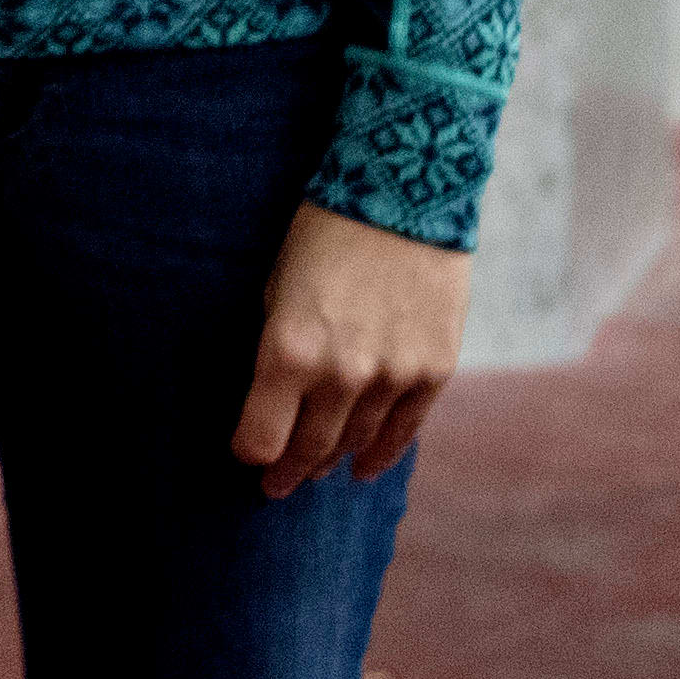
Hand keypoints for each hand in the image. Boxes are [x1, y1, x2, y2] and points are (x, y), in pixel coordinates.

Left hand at [228, 202, 465, 497]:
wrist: (403, 192)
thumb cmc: (324, 233)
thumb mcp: (276, 286)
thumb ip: (276, 349)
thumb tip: (271, 399)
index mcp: (289, 352)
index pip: (259, 439)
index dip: (249, 453)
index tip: (245, 455)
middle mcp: (341, 375)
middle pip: (307, 450)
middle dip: (286, 471)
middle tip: (274, 486)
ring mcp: (392, 377)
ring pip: (354, 444)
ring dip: (330, 461)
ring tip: (315, 471)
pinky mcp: (433, 371)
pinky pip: (403, 431)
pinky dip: (380, 455)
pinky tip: (363, 468)